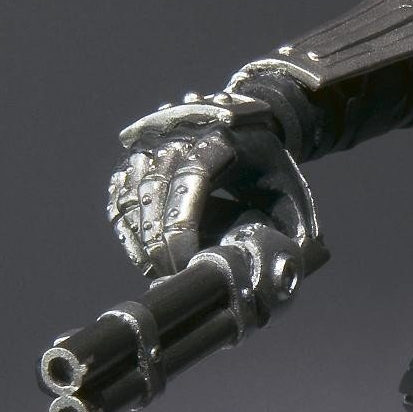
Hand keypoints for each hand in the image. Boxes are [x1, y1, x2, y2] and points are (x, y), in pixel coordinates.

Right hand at [108, 90, 321, 278]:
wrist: (248, 133)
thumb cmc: (271, 172)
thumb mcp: (292, 195)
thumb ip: (289, 235)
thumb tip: (275, 278)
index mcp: (221, 137)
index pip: (190, 178)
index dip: (183, 226)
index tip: (188, 263)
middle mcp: (179, 133)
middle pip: (155, 188)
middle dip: (160, 241)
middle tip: (175, 275)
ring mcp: (152, 144)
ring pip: (133, 195)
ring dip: (143, 240)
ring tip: (163, 271)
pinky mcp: (134, 161)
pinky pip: (120, 199)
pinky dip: (129, 232)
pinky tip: (146, 258)